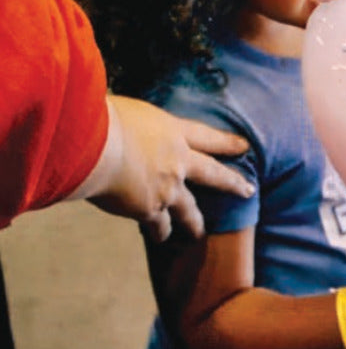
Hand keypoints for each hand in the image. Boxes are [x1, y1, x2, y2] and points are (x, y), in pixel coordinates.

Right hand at [79, 96, 253, 241]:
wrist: (94, 146)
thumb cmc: (101, 119)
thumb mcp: (128, 110)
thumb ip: (136, 122)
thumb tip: (124, 120)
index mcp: (173, 131)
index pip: (206, 136)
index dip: (227, 142)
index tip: (244, 146)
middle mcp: (177, 160)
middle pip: (212, 173)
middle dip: (232, 183)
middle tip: (248, 190)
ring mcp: (168, 187)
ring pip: (188, 209)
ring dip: (193, 222)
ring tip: (198, 232)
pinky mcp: (150, 209)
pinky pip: (158, 225)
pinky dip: (158, 232)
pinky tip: (159, 238)